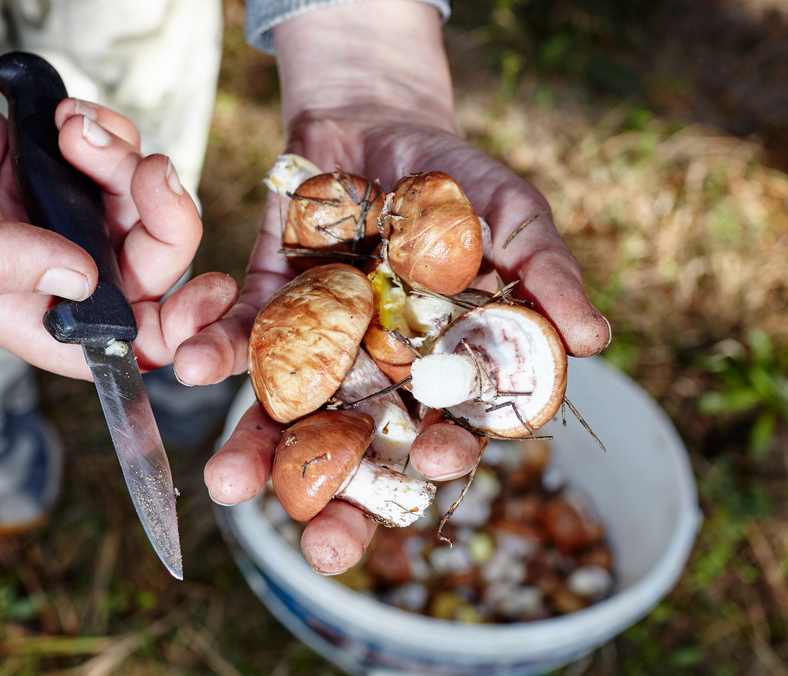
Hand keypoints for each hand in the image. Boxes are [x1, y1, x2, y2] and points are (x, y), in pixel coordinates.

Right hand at [0, 2, 234, 379]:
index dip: (160, 339)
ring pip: (132, 213)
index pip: (97, 348)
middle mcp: (24, 266)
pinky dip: (109, 137)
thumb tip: (83, 284)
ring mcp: (37, 215)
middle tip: (142, 170)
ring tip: (76, 129)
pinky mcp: (42, 168)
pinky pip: (112, 165)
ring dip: (127, 166)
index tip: (201, 302)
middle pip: (138, 275)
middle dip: (160, 221)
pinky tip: (65, 116)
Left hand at [188, 1, 608, 573]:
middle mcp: (377, 375)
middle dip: (342, 504)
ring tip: (230, 486)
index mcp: (443, 368)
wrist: (375, 122)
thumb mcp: (511, 214)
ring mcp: (318, 348)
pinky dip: (213, 351)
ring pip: (288, 417)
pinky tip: (191, 366)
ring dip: (257, 452)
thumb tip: (596, 339)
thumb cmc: (457, 179)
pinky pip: (237, 341)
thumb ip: (546, 272)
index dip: (446, 451)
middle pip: (361, 453)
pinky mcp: (266, 309)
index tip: (438, 460)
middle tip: (323, 546)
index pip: (449, 427)